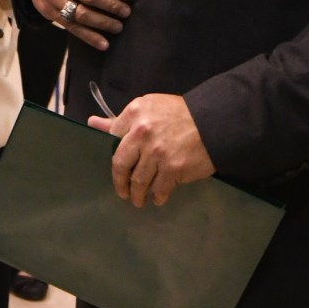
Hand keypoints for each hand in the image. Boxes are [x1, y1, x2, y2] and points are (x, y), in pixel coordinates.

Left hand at [87, 93, 214, 205]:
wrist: (215, 122)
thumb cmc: (181, 114)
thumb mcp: (149, 107)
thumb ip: (122, 119)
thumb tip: (93, 123)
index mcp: (134, 113)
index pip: (112, 137)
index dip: (114, 154)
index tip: (117, 166)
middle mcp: (142, 132)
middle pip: (120, 163)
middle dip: (119, 182)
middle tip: (122, 192)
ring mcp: (157, 152)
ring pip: (139, 180)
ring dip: (137, 194)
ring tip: (138, 200)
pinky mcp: (173, 168)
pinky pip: (159, 188)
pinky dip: (157, 196)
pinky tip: (157, 199)